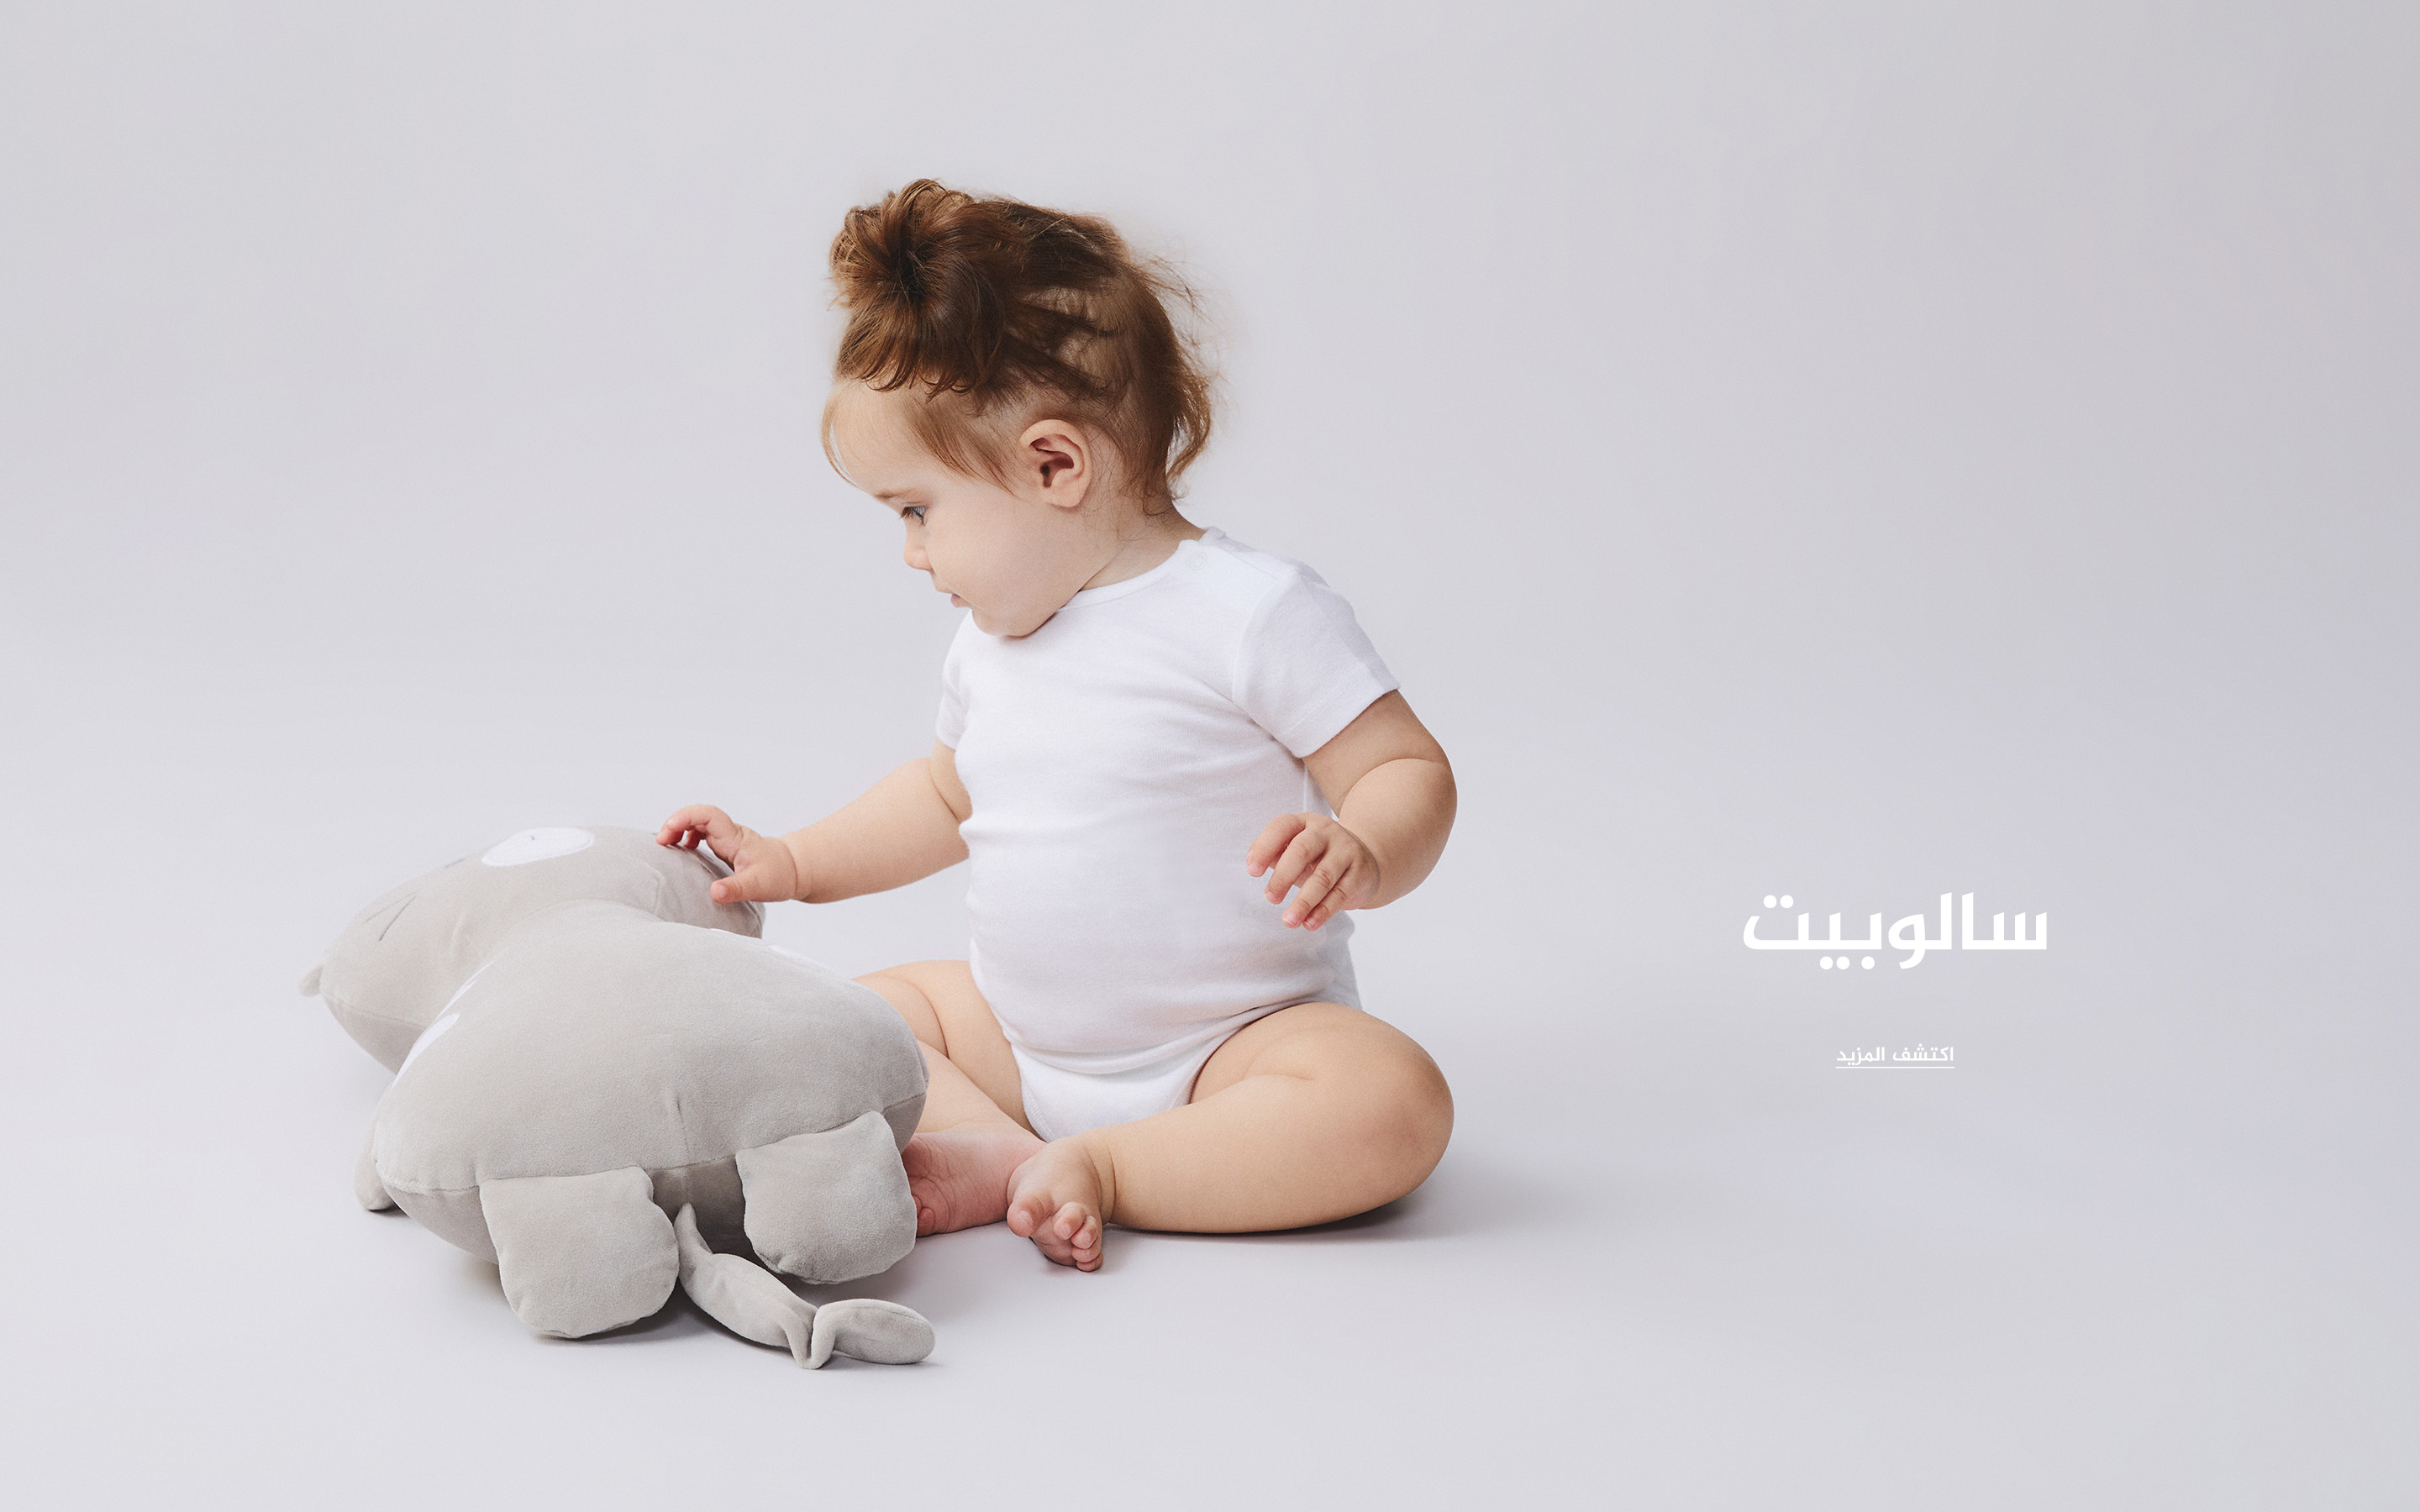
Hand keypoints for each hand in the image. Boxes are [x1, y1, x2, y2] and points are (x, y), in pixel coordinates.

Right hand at [656, 804, 803, 903]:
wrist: (792, 870)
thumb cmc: (778, 876)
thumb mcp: (758, 886)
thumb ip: (735, 889)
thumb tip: (713, 892)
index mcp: (735, 839)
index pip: (708, 816)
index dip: (686, 818)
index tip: (668, 832)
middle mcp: (729, 834)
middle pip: (698, 816)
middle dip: (676, 823)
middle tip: (661, 843)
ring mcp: (726, 838)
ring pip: (698, 823)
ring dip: (680, 829)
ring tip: (666, 845)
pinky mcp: (724, 845)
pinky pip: (701, 833)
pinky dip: (687, 837)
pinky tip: (682, 850)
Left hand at [1246, 813, 1379, 929]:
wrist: (1365, 859)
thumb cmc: (1318, 857)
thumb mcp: (1294, 849)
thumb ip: (1273, 853)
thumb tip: (1254, 864)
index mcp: (1304, 822)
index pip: (1281, 827)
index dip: (1265, 848)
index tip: (1252, 871)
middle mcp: (1326, 832)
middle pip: (1302, 851)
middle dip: (1283, 877)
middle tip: (1270, 899)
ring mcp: (1346, 851)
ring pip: (1323, 877)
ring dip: (1303, 902)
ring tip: (1288, 921)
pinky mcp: (1360, 873)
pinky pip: (1340, 894)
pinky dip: (1323, 911)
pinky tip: (1309, 923)